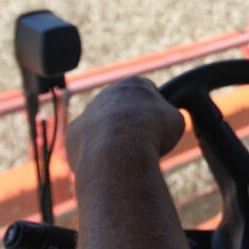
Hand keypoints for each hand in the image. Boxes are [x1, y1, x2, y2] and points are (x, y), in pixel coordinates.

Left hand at [65, 75, 185, 173]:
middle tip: (142, 144)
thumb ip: (169, 116)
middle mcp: (107, 93)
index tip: (158, 127)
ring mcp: (88, 112)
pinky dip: (96, 154)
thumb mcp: (175, 121)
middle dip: (131, 123)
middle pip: (123, 108)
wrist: (118, 152)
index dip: (155, 111)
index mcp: (134, 84)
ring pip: (103, 126)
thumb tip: (167, 121)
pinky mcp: (73, 133)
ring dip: (113, 139)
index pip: (147, 92)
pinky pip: (86, 144)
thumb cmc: (151, 134)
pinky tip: (107, 164)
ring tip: (126, 158)